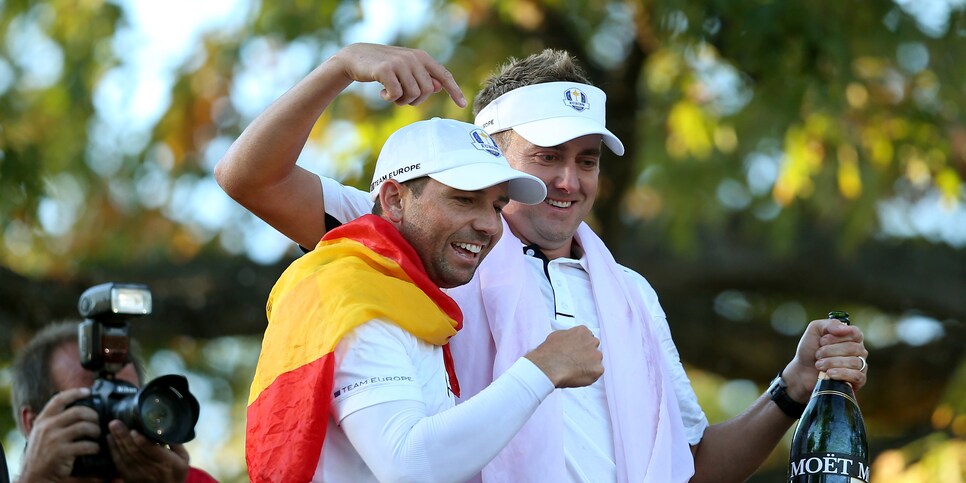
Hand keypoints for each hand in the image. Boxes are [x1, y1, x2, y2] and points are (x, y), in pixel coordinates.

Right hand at [18, 388, 100, 481]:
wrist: (34, 476)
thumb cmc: (42, 454)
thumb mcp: (42, 433)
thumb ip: (54, 421)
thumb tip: (76, 409)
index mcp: (43, 420)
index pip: (59, 399)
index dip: (75, 393)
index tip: (88, 391)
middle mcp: (48, 427)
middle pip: (78, 411)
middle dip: (93, 415)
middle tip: (98, 421)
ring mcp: (54, 439)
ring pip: (84, 426)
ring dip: (96, 430)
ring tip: (97, 435)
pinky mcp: (62, 453)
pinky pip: (86, 445)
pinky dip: (95, 447)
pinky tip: (95, 449)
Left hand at [107, 420, 189, 482]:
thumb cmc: (177, 473)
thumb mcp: (184, 459)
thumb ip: (176, 444)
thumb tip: (165, 426)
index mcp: (167, 462)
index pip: (151, 450)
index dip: (141, 440)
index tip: (134, 430)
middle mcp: (152, 469)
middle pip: (135, 452)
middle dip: (123, 437)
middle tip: (115, 423)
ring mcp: (139, 474)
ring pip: (125, 457)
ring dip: (117, 442)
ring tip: (112, 428)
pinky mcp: (130, 478)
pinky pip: (119, 464)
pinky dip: (113, 451)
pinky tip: (110, 440)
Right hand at [331, 43, 465, 106]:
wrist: (356, 58)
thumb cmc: (385, 67)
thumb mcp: (406, 71)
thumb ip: (422, 77)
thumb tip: (437, 87)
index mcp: (422, 57)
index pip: (443, 75)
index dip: (454, 90)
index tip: (463, 105)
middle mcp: (413, 58)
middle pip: (427, 91)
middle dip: (415, 100)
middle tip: (402, 98)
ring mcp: (400, 62)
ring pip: (413, 94)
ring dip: (402, 101)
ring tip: (391, 95)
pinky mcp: (386, 69)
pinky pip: (397, 94)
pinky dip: (390, 99)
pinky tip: (382, 94)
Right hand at [525, 326, 603, 387]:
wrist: (548, 367)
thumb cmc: (549, 352)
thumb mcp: (557, 335)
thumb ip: (569, 335)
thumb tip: (570, 340)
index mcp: (582, 331)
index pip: (588, 337)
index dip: (581, 345)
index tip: (577, 350)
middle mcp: (592, 342)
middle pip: (594, 347)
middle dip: (587, 354)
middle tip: (576, 360)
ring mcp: (596, 356)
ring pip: (596, 360)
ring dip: (589, 364)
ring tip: (574, 369)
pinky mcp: (598, 369)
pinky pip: (596, 373)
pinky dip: (589, 375)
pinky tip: (577, 375)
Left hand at [782, 317, 868, 401]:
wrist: (802, 371)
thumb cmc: (810, 350)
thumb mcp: (815, 330)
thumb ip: (829, 324)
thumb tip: (845, 328)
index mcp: (851, 337)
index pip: (855, 333)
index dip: (837, 337)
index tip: (822, 340)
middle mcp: (859, 350)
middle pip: (854, 348)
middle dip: (830, 351)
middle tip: (817, 354)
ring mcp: (860, 365)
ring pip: (854, 362)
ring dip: (832, 362)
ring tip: (819, 365)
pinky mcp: (858, 380)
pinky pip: (857, 376)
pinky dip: (841, 374)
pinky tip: (829, 373)